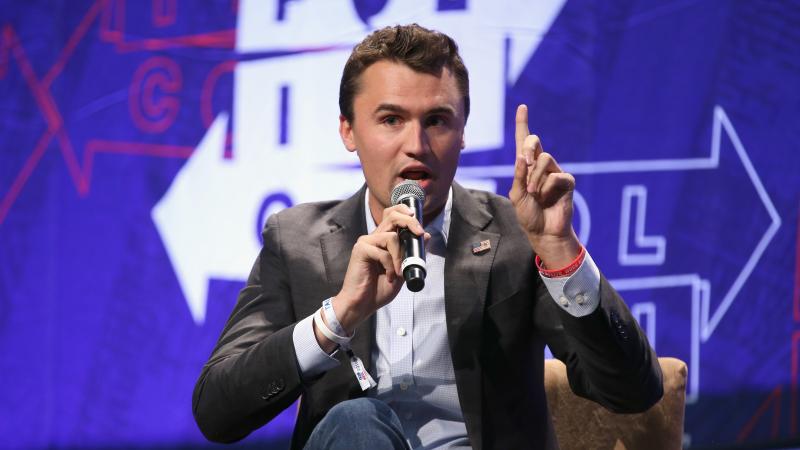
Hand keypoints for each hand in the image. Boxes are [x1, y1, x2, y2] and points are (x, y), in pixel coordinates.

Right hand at [330, 205, 429, 333]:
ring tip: (399, 273)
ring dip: (400, 257)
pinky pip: (383, 252)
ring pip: (391, 237)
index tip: (419, 224)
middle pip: (392, 216)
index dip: (405, 213)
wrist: (362, 304)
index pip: (393, 215)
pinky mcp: (361, 250)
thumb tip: (427, 236)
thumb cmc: (379, 289)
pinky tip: (389, 277)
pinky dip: (390, 266)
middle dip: (409, 222)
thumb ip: (412, 254)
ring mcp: (366, 242)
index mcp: (382, 240)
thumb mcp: (402, 270)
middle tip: (419, 233)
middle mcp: (374, 237)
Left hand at [509, 104, 579, 267]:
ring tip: (534, 192)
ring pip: (545, 159)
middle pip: (535, 142)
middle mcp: (541, 167)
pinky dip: (548, 187)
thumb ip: (518, 175)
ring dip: (535, 177)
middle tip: (524, 161)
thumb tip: (522, 156)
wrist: (543, 232)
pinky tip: (547, 197)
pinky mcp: (567, 182)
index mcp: (526, 168)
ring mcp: (555, 173)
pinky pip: (557, 175)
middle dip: (528, 148)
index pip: (524, 142)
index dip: (522, 124)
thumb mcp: (517, 195)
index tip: (522, 107)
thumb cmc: (528, 215)